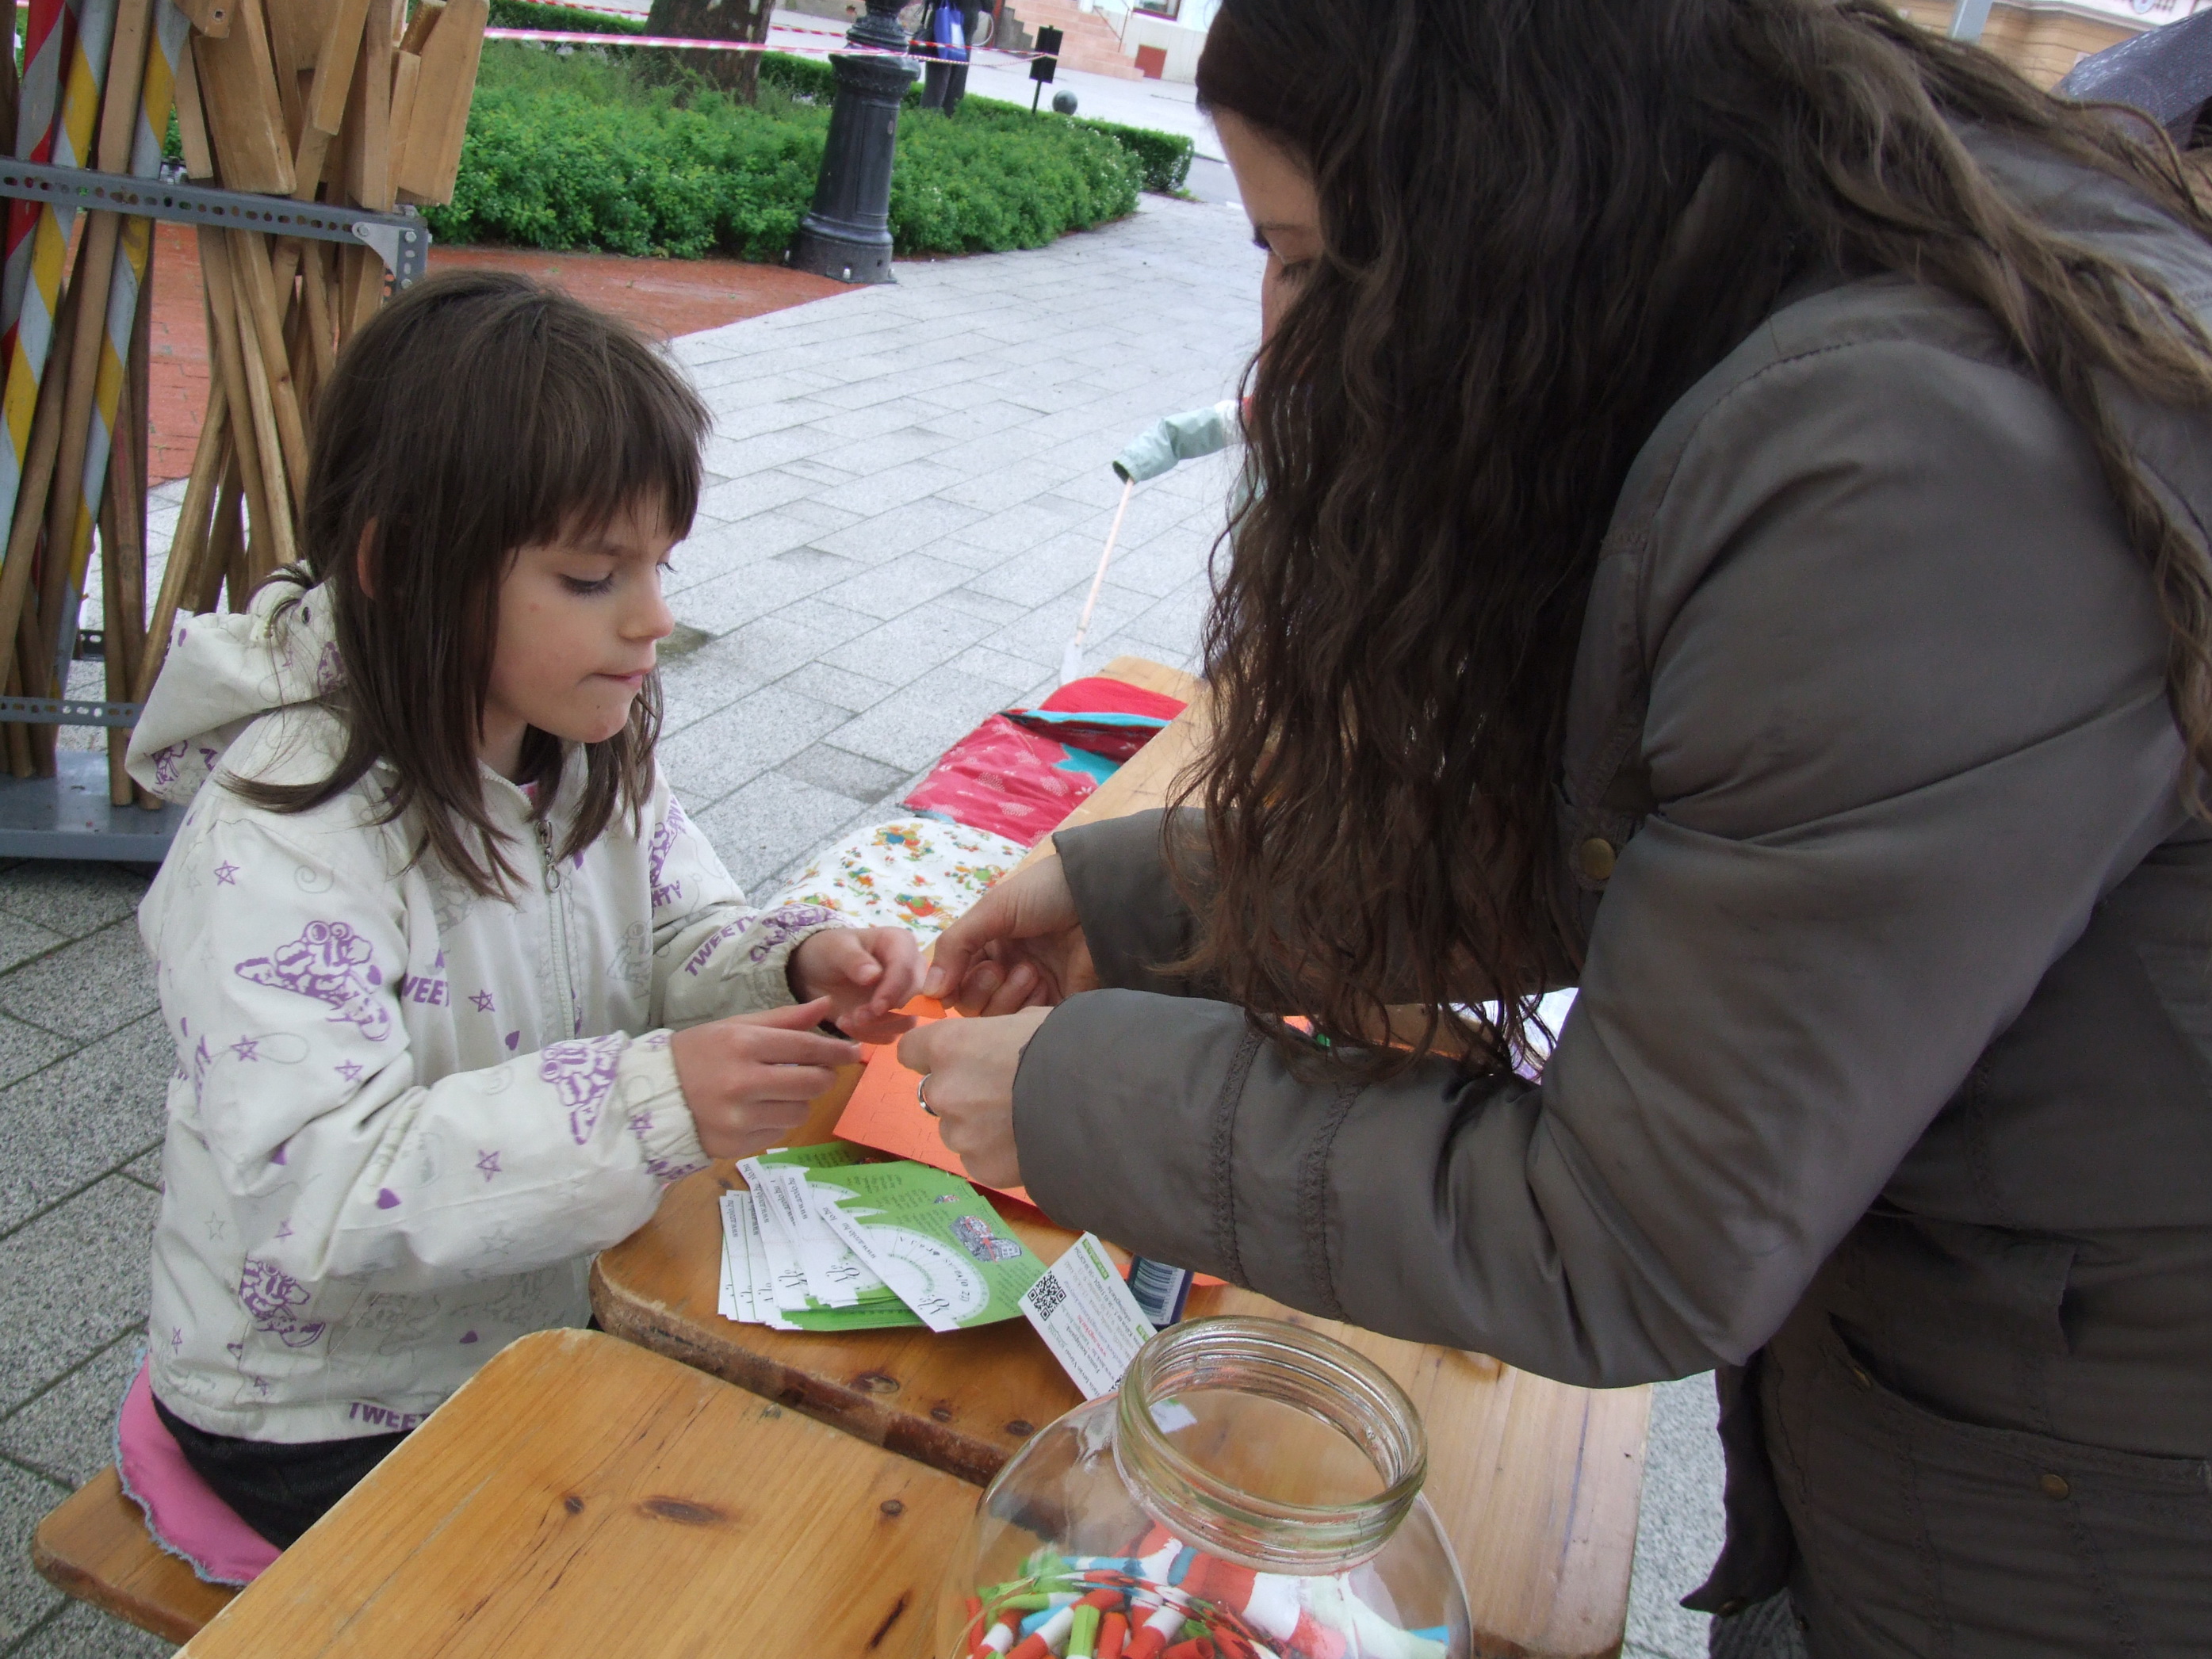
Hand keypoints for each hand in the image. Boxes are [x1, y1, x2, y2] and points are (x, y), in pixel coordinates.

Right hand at [670, 998, 860, 1159]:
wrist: (654, 1095)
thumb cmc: (698, 1054)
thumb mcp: (735, 1027)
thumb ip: (783, 1019)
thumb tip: (826, 1005)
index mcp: (744, 1045)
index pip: (807, 1047)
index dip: (837, 1050)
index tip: (853, 1051)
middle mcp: (743, 1082)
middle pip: (812, 1083)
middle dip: (824, 1077)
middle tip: (819, 1072)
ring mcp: (739, 1118)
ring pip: (799, 1112)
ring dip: (798, 1101)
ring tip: (776, 1091)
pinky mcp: (736, 1145)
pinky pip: (778, 1134)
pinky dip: (775, 1122)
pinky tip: (756, 1111)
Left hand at [789, 926, 926, 1041]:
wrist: (819, 971)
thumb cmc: (831, 951)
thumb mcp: (836, 949)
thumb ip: (854, 960)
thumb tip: (874, 976)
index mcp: (901, 944)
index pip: (907, 969)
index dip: (893, 990)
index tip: (875, 1008)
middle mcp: (911, 969)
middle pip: (915, 998)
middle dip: (886, 1013)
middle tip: (856, 1017)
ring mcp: (905, 995)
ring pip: (907, 1020)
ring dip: (877, 1027)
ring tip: (847, 1021)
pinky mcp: (894, 1016)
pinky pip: (892, 1033)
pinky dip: (870, 1035)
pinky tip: (848, 1025)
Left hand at [897, 1007, 1051, 1189]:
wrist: (1100, 1099)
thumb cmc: (1066, 1045)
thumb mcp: (1026, 1022)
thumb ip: (992, 1038)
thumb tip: (992, 1047)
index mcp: (949, 1045)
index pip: (910, 1051)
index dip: (933, 1055)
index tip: (953, 1060)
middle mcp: (943, 1090)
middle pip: (937, 1093)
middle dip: (962, 1094)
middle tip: (1003, 1093)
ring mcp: (960, 1134)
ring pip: (958, 1130)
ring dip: (979, 1127)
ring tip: (1023, 1122)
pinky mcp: (981, 1168)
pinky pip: (980, 1160)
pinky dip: (998, 1155)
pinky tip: (1029, 1144)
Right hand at [921, 856, 1096, 1016]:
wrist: (1099, 896)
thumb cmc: (1042, 894)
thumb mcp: (991, 910)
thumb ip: (955, 946)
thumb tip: (929, 993)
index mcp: (988, 945)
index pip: (955, 980)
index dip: (953, 984)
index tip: (957, 980)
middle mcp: (1007, 969)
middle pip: (973, 1006)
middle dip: (983, 989)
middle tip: (1004, 968)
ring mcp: (1033, 989)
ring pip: (999, 1020)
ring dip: (1010, 997)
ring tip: (1032, 971)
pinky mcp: (1058, 1004)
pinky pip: (1029, 1025)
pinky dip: (1030, 1010)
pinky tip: (1044, 986)